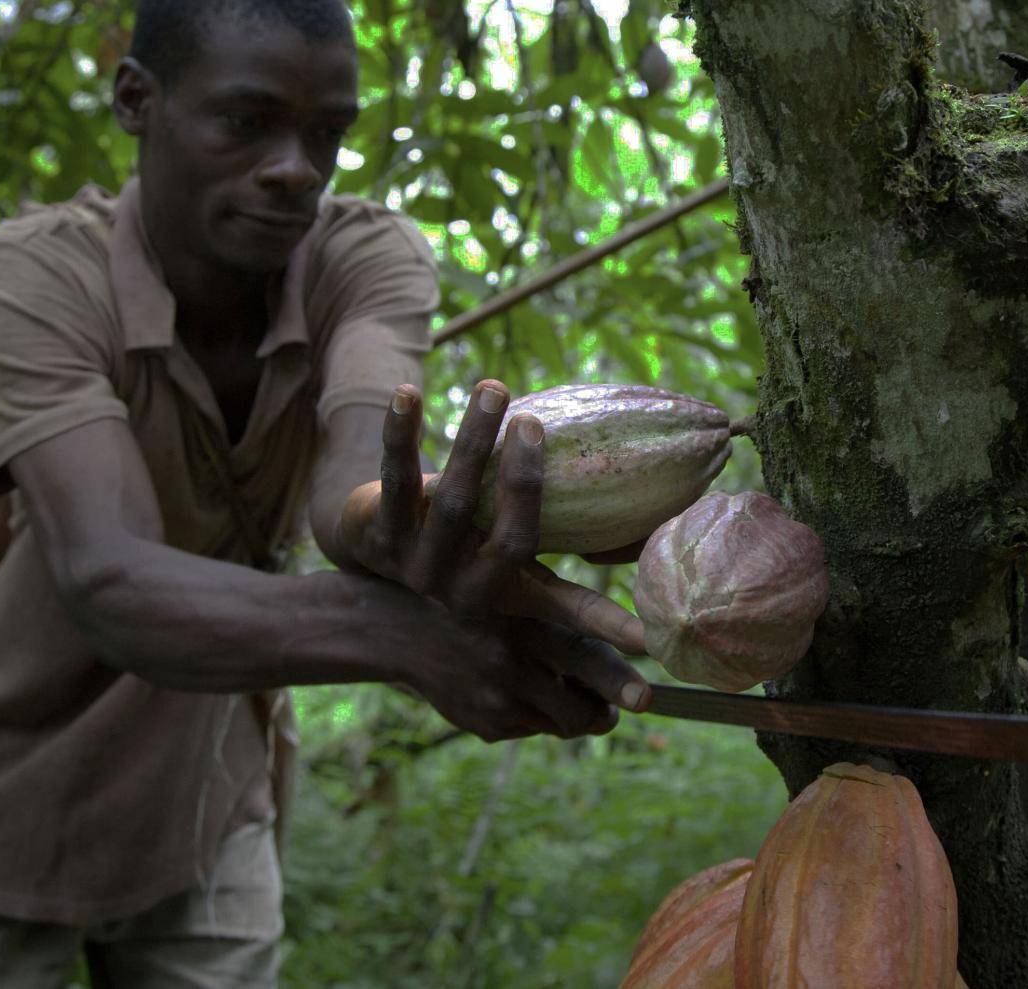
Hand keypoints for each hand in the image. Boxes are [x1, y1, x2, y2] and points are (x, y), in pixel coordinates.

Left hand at [338, 380, 649, 657]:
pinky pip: (395, 474)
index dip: (609, 626)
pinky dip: (401, 432)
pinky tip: (409, 392)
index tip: (649, 638)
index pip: (569, 614)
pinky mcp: (378, 532)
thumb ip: (568, 568)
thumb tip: (657, 540)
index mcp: (508, 601)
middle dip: (523, 478)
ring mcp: (421, 564)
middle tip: (535, 424)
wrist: (370, 578)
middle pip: (509, 538)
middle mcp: (466, 591)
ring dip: (473, 439)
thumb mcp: (516, 579)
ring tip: (494, 388)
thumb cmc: (468, 564)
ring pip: (453, 498)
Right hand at [403, 606, 645, 741]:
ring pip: (564, 723)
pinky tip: (526, 689)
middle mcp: (509, 664)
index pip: (580, 649)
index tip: (647, 685)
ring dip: (581, 712)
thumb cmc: (474, 599)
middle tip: (639, 701)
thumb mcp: (512, 590)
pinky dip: (542, 714)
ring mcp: (495, 700)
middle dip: (611, 707)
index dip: (615, 670)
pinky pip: (534, 729)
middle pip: (578, 706)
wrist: (398, 628)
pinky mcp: (484, 724)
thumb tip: (621, 655)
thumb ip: (560, 614)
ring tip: (584, 696)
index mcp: (521, 621)